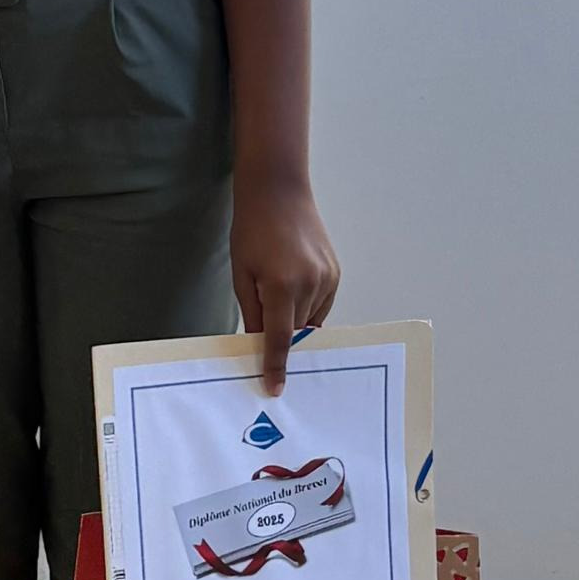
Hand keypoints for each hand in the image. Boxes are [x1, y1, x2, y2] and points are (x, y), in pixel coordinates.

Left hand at [232, 174, 340, 392]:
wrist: (278, 191)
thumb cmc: (251, 230)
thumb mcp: (242, 273)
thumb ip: (253, 313)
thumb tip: (259, 344)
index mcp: (281, 285)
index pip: (280, 339)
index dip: (276, 366)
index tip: (274, 388)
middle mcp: (310, 284)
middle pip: (296, 332)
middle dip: (283, 338)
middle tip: (268, 335)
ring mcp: (327, 278)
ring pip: (310, 320)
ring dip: (295, 319)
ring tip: (277, 291)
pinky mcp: (336, 273)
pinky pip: (321, 304)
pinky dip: (307, 306)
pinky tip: (291, 285)